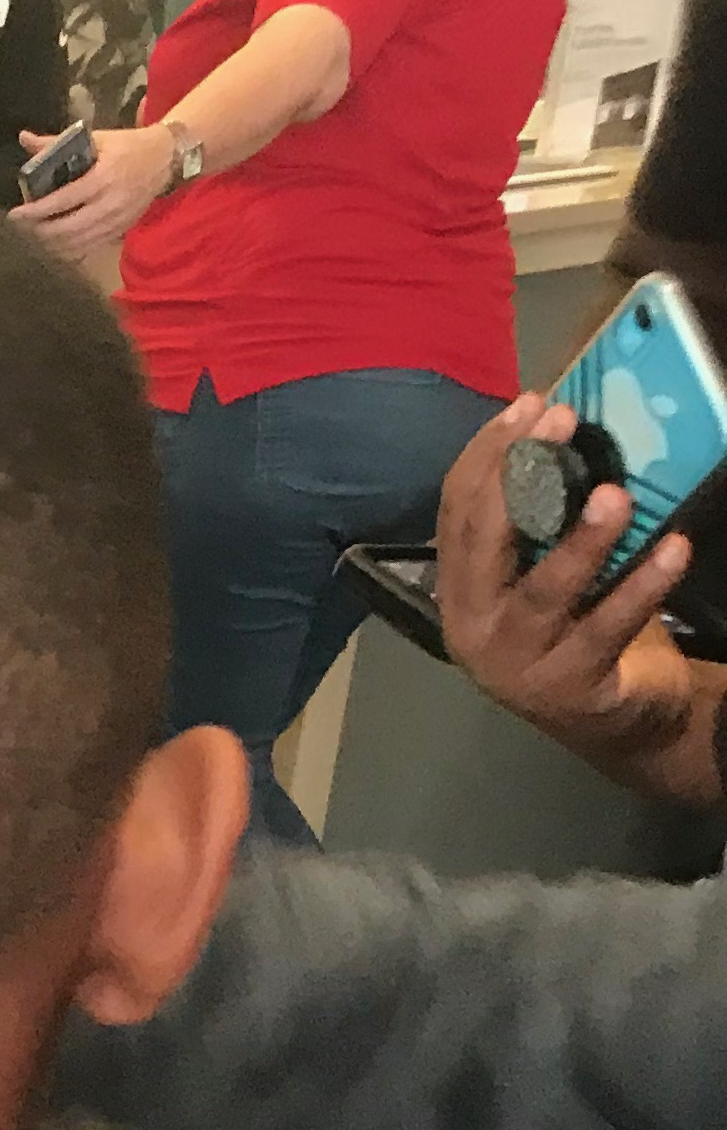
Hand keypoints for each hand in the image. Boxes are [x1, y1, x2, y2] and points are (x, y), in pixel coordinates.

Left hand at [8, 124, 177, 257]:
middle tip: (22, 226)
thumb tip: (23, 138)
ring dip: (51, 244)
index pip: (62, 201)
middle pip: (67, 229)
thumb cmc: (127, 146)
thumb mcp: (95, 139)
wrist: (165, 159)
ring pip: (77, 244)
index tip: (14, 215)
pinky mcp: (121, 230)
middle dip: (39, 231)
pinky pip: (89, 248)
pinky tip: (54, 244)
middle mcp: (110, 203)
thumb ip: (56, 143)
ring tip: (34, 235)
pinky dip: (68, 250)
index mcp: (103, 178)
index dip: (35, 212)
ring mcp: (117, 221)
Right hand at [438, 393, 703, 762]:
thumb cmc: (581, 633)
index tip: (528, 406)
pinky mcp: (567, 688)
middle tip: (561, 424)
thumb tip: (560, 436)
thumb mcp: (548, 573)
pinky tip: (673, 550)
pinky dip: (642, 587)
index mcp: (460, 591)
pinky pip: (606, 628)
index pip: (456, 512)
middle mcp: (472, 626)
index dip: (487, 455)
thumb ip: (541, 524)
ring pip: (543, 591)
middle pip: (483, 544)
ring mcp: (516, 662)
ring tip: (615, 496)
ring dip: (581, 540)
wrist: (616, 723)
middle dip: (518, 477)